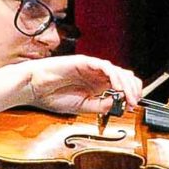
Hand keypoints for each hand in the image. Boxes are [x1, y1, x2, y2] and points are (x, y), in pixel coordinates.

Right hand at [20, 55, 143, 114]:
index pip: (122, 85)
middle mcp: (97, 75)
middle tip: (134, 102)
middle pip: (124, 76)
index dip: (131, 93)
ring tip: (128, 97)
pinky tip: (115, 87)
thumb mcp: (83, 107)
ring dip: (126, 84)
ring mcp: (92, 67)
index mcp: (98, 85)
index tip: (133, 105)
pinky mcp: (84, 61)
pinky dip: (114, 76)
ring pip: (118, 70)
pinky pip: (104, 66)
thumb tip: (120, 105)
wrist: (34, 88)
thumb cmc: (54, 96)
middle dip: (133, 89)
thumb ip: (101, 105)